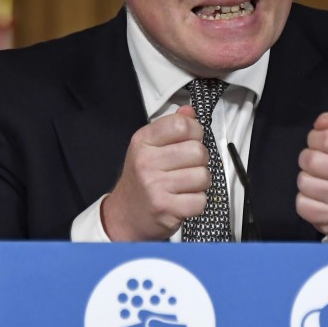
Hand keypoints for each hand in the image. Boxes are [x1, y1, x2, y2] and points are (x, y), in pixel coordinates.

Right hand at [101, 105, 209, 240]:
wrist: (124, 215)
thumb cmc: (141, 178)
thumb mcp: (149, 147)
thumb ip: (171, 127)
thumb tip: (190, 111)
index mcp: (143, 141)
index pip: (182, 125)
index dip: (195, 132)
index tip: (191, 140)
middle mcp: (147, 162)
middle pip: (198, 151)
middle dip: (199, 161)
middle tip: (187, 167)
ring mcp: (155, 186)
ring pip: (203, 176)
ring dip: (200, 183)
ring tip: (184, 185)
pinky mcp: (166, 208)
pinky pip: (200, 200)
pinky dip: (197, 202)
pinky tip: (183, 199)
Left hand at [296, 112, 327, 234]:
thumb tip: (322, 122)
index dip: (316, 138)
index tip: (319, 143)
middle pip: (311, 160)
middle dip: (307, 159)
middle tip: (316, 164)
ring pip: (303, 182)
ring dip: (306, 180)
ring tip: (319, 182)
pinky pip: (301, 204)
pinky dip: (304, 200)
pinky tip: (317, 199)